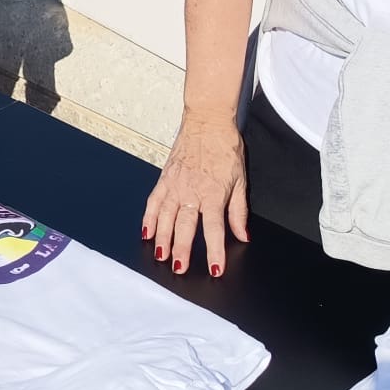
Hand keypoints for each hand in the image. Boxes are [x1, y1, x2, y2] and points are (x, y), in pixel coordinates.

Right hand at [141, 112, 248, 278]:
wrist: (207, 120)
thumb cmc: (225, 147)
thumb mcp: (240, 179)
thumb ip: (239, 211)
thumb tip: (243, 234)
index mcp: (214, 193)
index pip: (214, 229)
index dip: (214, 251)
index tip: (214, 269)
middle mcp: (192, 191)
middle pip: (185, 226)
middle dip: (181, 249)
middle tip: (178, 268)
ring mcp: (175, 184)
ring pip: (165, 216)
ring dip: (162, 238)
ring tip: (160, 255)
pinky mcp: (164, 178)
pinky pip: (153, 201)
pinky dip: (148, 218)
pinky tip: (146, 232)